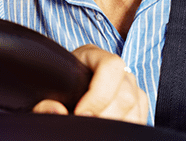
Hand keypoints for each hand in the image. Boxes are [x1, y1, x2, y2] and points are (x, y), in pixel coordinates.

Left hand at [31, 44, 147, 124]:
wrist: (60, 92)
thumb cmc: (52, 89)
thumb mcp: (44, 92)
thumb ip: (44, 102)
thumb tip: (57, 110)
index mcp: (92, 55)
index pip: (111, 66)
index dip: (99, 94)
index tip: (79, 113)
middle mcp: (114, 67)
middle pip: (126, 91)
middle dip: (107, 114)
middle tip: (87, 126)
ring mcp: (128, 83)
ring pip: (136, 103)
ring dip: (118, 121)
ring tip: (97, 129)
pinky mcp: (135, 101)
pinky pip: (141, 113)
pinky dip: (127, 125)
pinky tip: (109, 129)